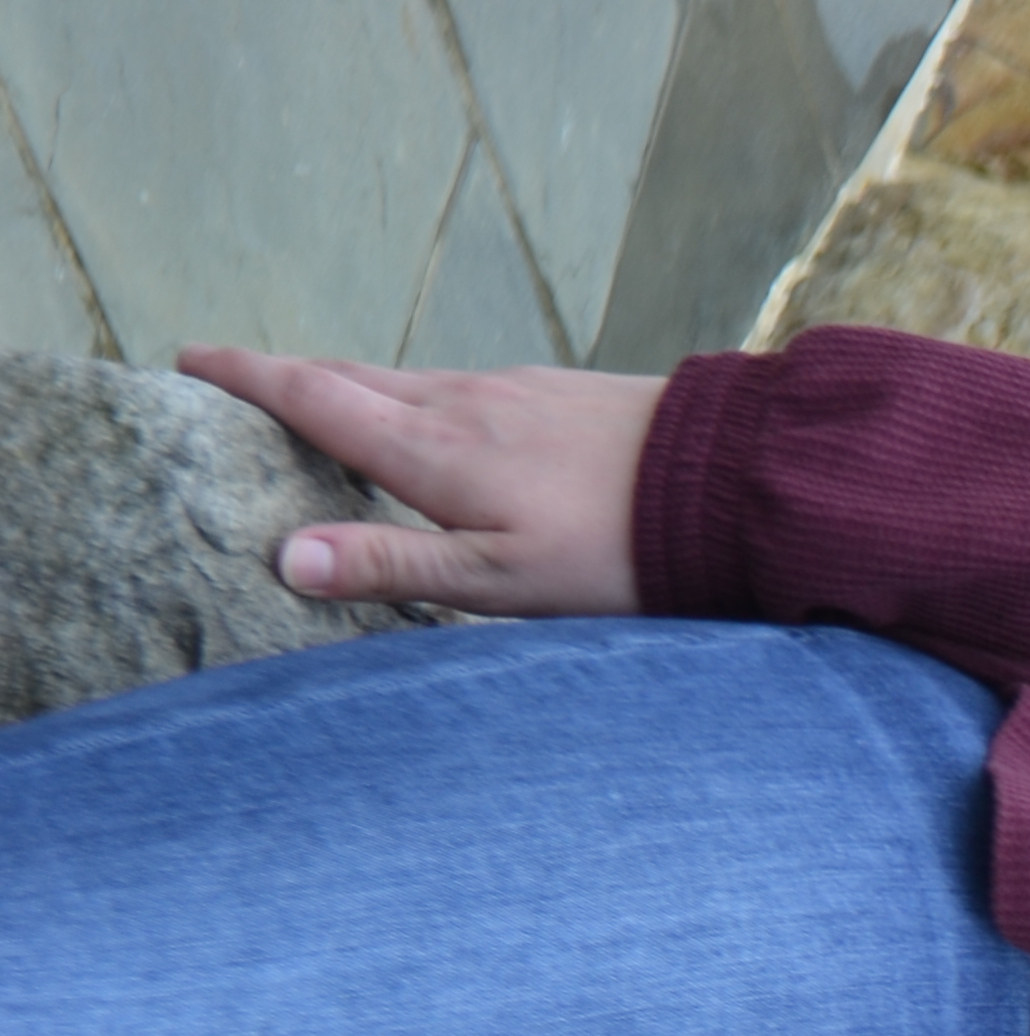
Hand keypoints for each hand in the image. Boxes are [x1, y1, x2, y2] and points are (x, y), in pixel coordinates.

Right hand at [175, 348, 662, 616]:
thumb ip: (395, 564)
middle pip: (354, 379)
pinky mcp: (562, 393)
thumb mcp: (501, 578)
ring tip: (323, 399)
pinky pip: (466, 386)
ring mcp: (516, 390)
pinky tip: (440, 419)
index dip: (247, 378)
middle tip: (236, 378)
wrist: (736, 485)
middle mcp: (464, 403)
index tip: (189, 359)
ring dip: (356, 385)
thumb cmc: (621, 548)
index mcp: (433, 450)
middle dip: (288, 376)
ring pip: (411, 380)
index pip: (315, 398)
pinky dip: (422, 395)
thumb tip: (286, 557)